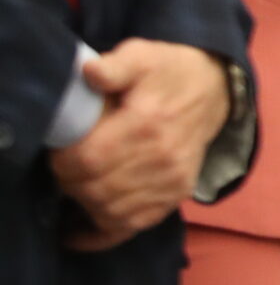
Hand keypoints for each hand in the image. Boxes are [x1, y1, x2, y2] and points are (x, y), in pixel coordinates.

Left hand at [49, 41, 231, 251]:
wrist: (214, 89)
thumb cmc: (168, 72)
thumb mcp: (142, 55)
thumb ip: (115, 65)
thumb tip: (90, 72)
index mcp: (147, 123)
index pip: (89, 160)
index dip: (63, 161)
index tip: (59, 148)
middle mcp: (162, 158)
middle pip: (95, 189)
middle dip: (69, 181)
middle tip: (66, 166)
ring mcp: (172, 181)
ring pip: (110, 211)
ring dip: (84, 202)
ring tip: (79, 183)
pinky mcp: (177, 194)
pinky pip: (134, 225)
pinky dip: (104, 229)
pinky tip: (84, 222)